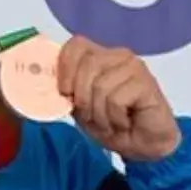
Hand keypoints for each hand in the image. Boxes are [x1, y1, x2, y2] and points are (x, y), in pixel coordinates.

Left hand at [58, 35, 181, 161]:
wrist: (140, 144)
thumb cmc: (109, 123)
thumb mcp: (78, 107)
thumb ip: (65, 90)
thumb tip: (43, 80)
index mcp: (98, 57)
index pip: (75, 45)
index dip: (65, 68)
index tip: (65, 92)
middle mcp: (117, 56)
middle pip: (87, 65)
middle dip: (82, 99)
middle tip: (92, 116)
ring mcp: (134, 67)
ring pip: (100, 86)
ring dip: (99, 113)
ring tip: (109, 121)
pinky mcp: (147, 83)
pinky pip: (116, 100)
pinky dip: (114, 118)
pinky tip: (124, 122)